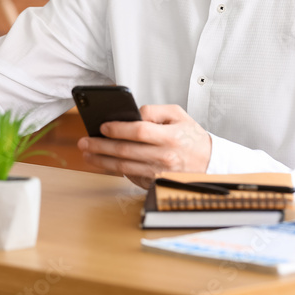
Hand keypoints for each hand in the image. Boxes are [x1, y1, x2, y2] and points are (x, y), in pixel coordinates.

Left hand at [77, 104, 211, 188]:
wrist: (209, 163)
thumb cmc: (191, 137)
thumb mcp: (178, 115)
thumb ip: (155, 111)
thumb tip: (133, 115)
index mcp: (170, 137)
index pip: (138, 132)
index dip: (118, 129)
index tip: (102, 127)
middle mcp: (164, 157)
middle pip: (125, 151)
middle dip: (100, 146)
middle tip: (84, 142)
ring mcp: (159, 173)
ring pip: (124, 167)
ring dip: (102, 161)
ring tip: (88, 154)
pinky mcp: (155, 184)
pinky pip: (131, 176)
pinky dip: (116, 170)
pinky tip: (105, 163)